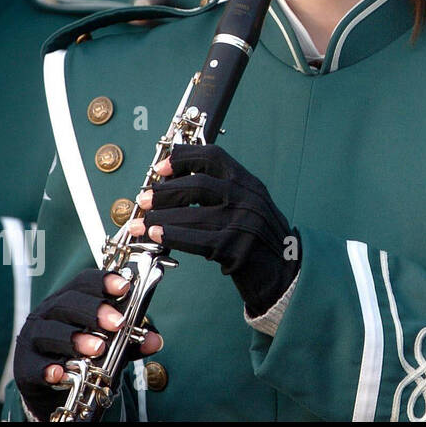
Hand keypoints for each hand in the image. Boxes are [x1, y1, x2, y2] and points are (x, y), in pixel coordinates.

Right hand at [14, 268, 162, 420]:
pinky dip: (48, 369)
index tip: (124, 286)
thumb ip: (131, 340)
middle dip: (94, 311)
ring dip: (75, 339)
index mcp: (70, 300)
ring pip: (50, 332)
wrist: (53, 381)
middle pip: (67, 303)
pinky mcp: (25, 365)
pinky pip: (34, 365)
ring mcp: (34, 339)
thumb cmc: (83, 351)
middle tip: (117, 323)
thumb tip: (154, 341)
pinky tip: (60, 373)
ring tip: (98, 348)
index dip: (103, 280)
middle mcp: (48, 314)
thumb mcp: (110, 342)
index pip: (83, 282)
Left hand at [134, 144, 297, 317]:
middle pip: (197, 185)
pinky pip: (193, 240)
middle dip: (164, 192)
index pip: (213, 156)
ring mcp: (241, 223)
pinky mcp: (233, 249)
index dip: (183, 157)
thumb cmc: (258, 236)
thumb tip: (174, 184)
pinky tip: (154, 237)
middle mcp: (247, 198)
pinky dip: (169, 236)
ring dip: (159, 218)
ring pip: (190, 215)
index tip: (161, 167)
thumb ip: (223, 190)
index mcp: (248, 182)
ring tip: (141, 223)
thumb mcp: (249, 203)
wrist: (284, 270)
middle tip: (144, 199)